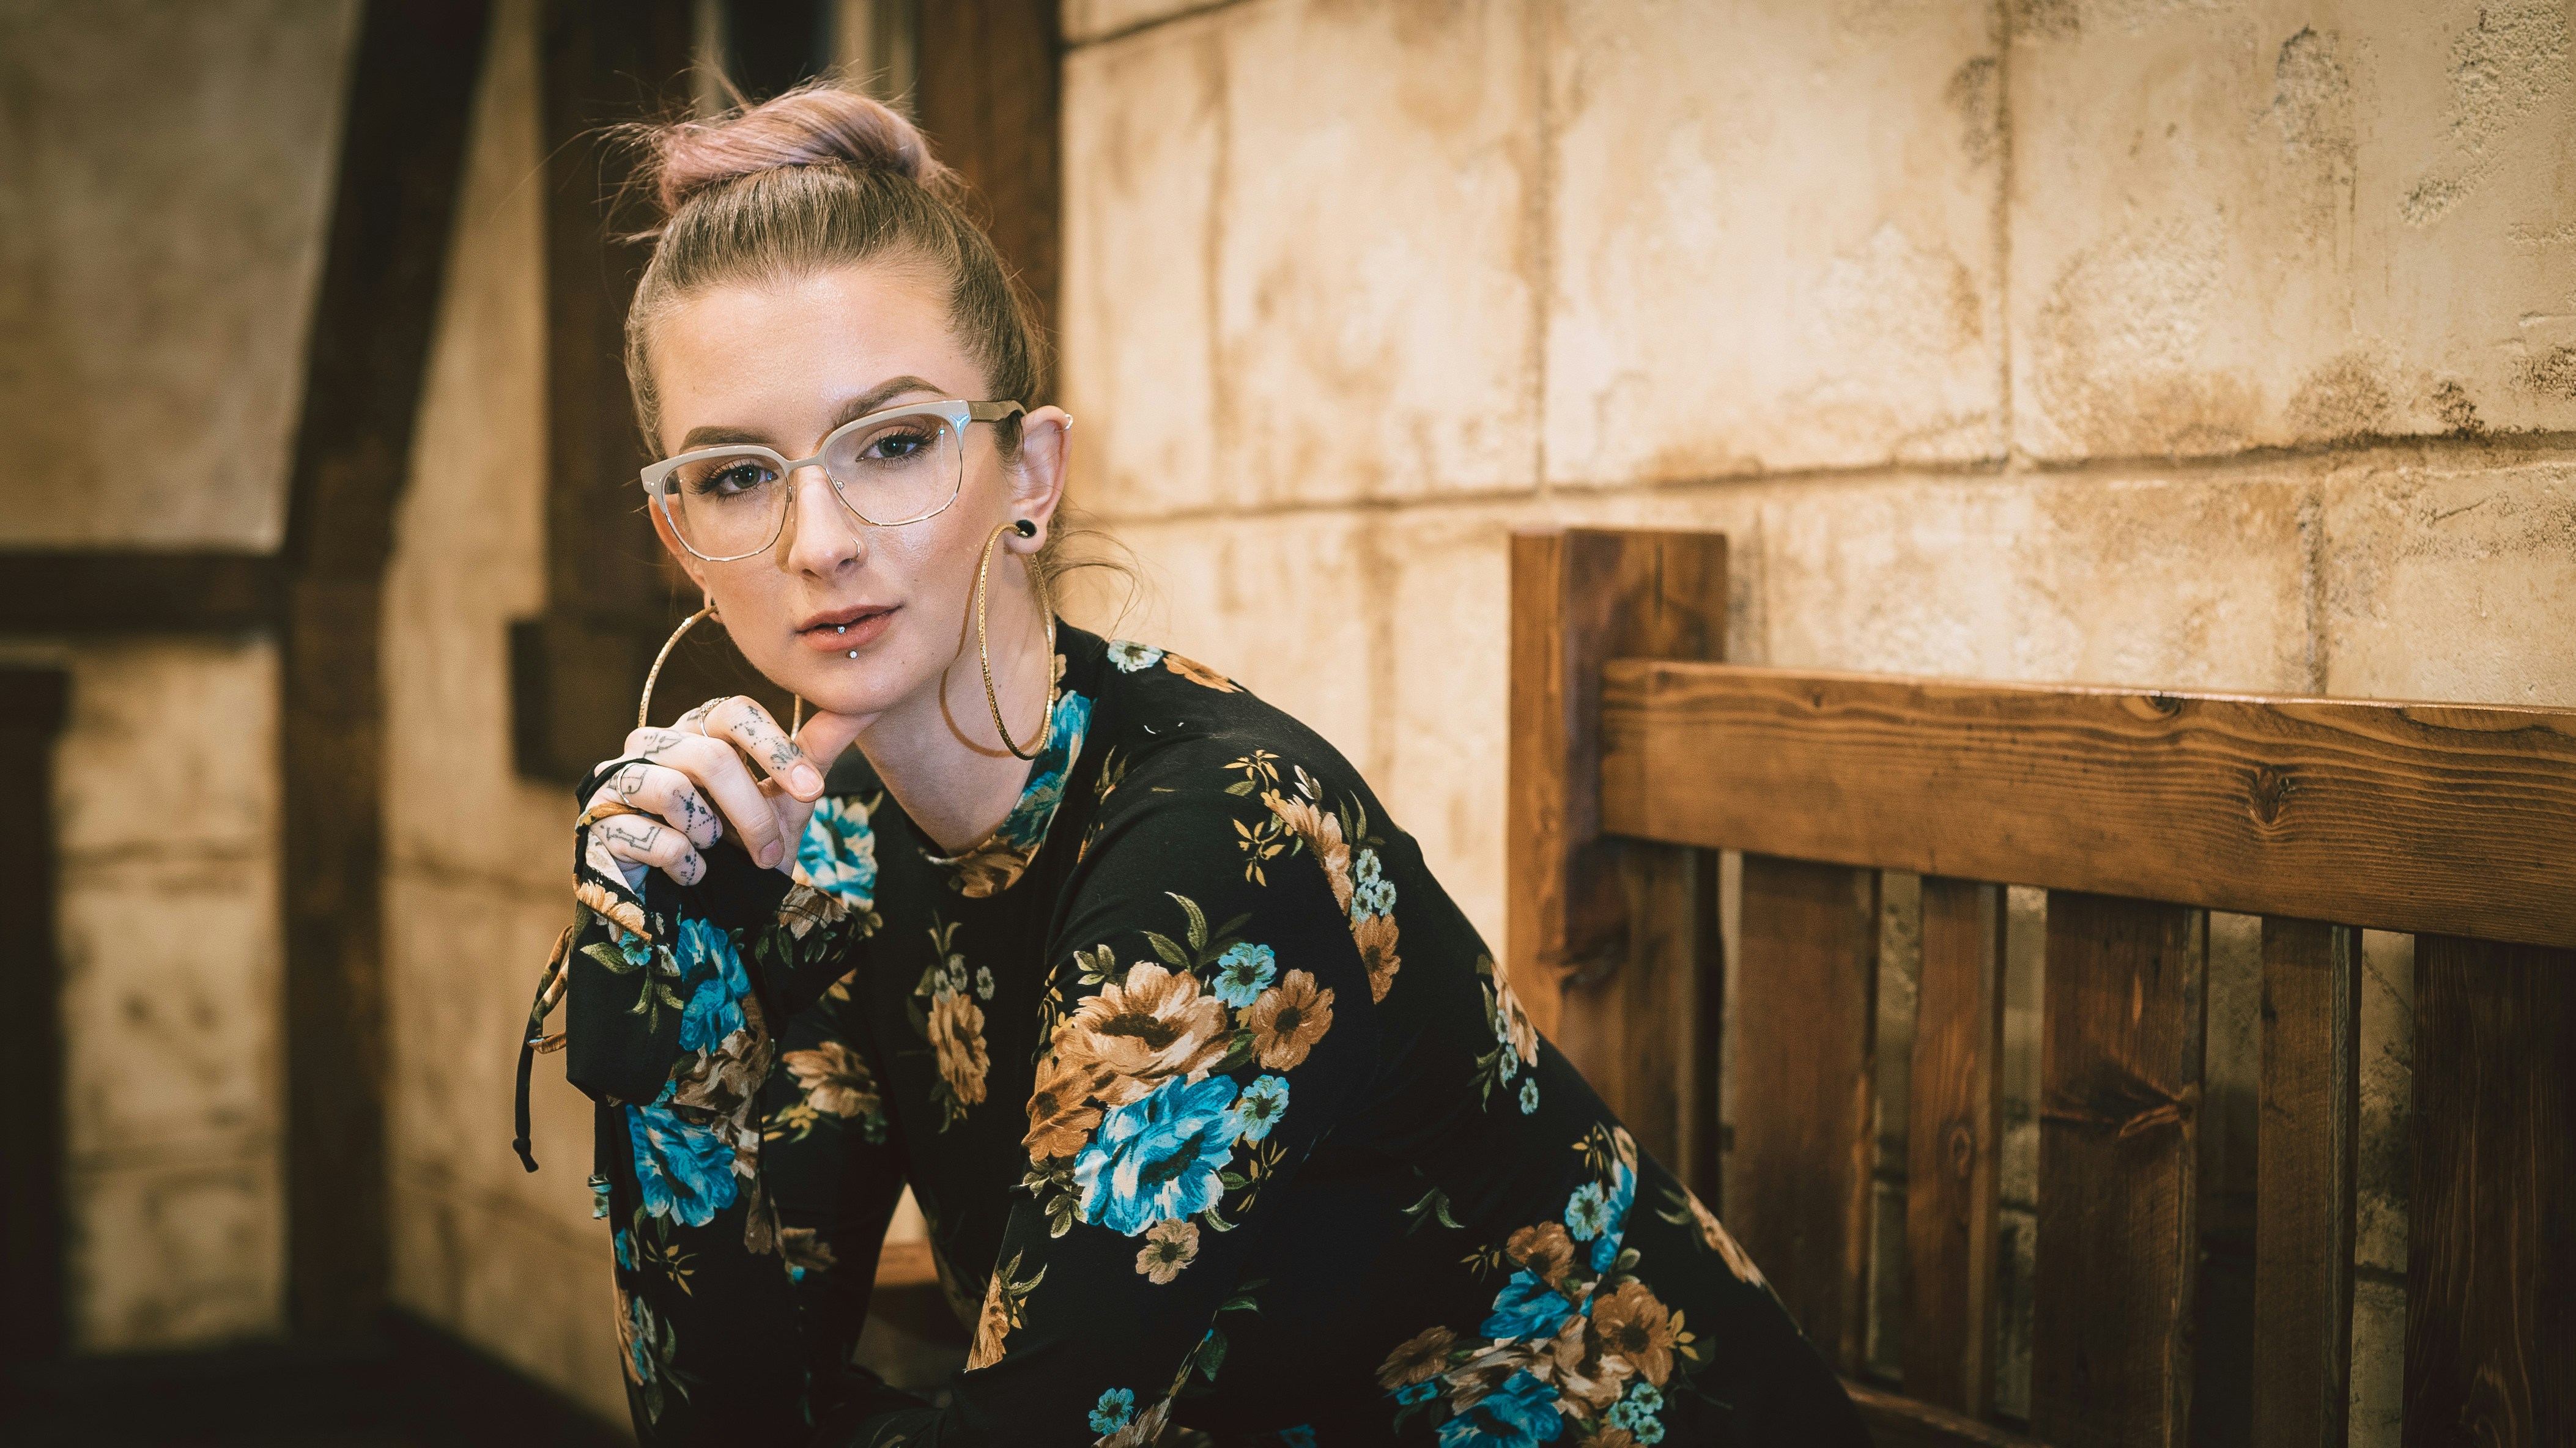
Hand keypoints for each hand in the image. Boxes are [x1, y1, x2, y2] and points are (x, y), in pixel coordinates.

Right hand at [580, 696, 866, 886]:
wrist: (702, 913)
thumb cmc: (741, 849)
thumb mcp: (785, 804)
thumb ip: (815, 754)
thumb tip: (862, 704)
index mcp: (700, 730)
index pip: (734, 711)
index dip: (775, 748)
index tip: (812, 789)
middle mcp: (655, 744)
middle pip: (709, 756)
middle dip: (752, 813)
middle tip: (771, 853)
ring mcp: (620, 781)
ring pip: (672, 790)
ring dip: (711, 835)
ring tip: (715, 853)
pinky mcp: (599, 823)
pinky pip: (647, 835)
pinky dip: (682, 863)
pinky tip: (690, 874)